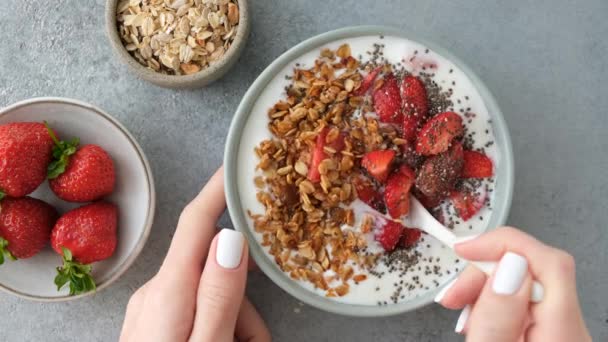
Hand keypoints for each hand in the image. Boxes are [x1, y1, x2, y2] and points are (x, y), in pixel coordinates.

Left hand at [119, 167, 270, 341]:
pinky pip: (201, 313)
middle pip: (217, 269)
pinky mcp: (157, 326)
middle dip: (245, 302)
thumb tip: (230, 238)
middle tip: (254, 341)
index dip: (219, 191)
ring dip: (238, 325)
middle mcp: (157, 294)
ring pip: (215, 294)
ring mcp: (154, 311)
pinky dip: (222, 331)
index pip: (196, 223)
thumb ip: (219, 296)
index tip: (238, 166)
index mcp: (168, 292)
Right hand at [434, 227, 590, 341]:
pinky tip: (477, 319)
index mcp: (561, 335)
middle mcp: (570, 331)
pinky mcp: (550, 334)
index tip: (465, 249)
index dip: (503, 244)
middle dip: (487, 271)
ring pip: (527, 284)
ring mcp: (562, 333)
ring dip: (487, 288)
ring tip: (461, 310)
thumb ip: (495, 318)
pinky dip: (495, 303)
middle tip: (456, 293)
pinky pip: (525, 303)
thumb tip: (507, 266)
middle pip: (535, 269)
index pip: (549, 261)